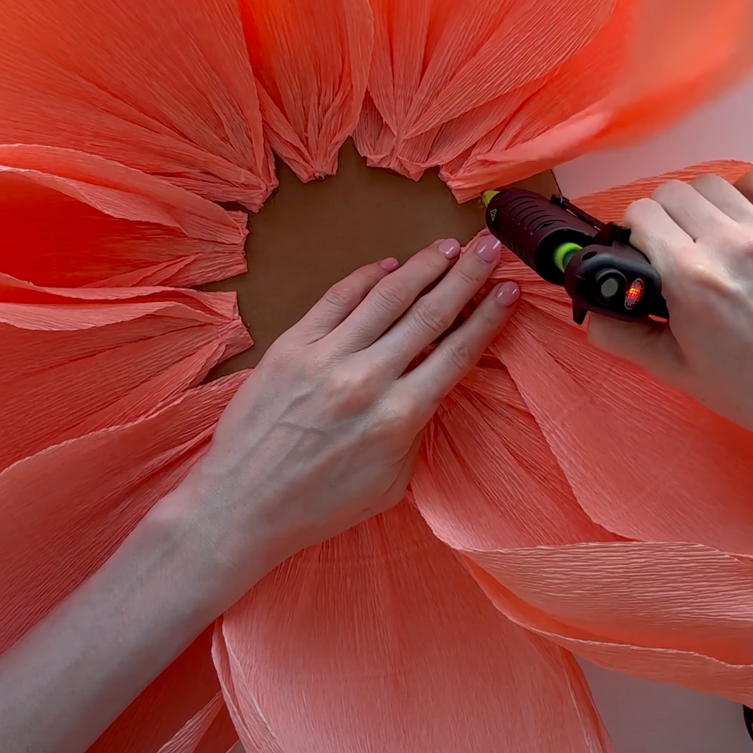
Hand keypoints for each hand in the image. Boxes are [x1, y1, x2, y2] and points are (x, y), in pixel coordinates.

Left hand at [175, 231, 520, 577]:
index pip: (456, 352)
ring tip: (447, 246)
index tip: (509, 290)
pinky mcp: (291, 346)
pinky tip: (389, 265)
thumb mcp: (391, 481)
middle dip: (465, 275)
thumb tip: (432, 384)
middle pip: (429, 313)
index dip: (487, 317)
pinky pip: (336, 299)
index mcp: (400, 417)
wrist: (243, 505)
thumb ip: (416, 429)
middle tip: (489, 247)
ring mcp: (326, 357)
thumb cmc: (319, 504)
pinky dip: (365, 277)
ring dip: (422, 266)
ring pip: (386, 296)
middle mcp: (367, 379)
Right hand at [585, 169, 752, 516]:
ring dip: (698, 203)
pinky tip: (744, 222)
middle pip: (673, 192)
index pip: (641, 213)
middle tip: (668, 247)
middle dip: (660, 215)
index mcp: (690, 276)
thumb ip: (625, 337)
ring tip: (705, 235)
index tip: (639, 250)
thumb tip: (591, 317)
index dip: (632, 230)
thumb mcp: (677, 371)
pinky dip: (744, 193)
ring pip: (713, 183)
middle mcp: (727, 243)